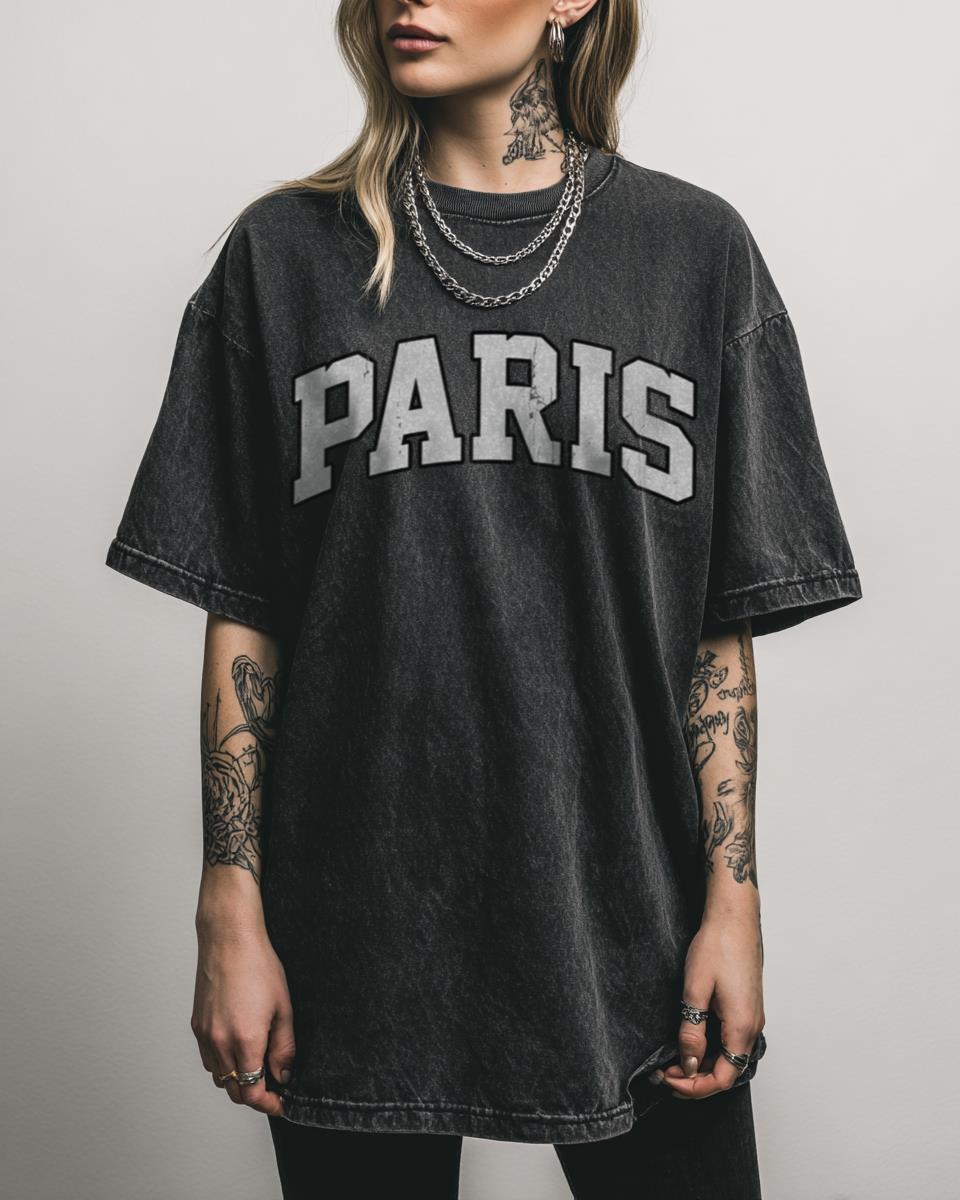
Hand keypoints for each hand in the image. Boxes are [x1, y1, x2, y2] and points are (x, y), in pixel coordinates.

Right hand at [191, 915, 295, 1116]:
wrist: (229, 940)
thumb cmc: (258, 966)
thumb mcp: (283, 1007)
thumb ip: (284, 1047)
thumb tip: (284, 1074)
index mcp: (245, 1040)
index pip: (252, 1092)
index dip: (268, 1104)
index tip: (281, 1103)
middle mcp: (220, 1043)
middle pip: (234, 1091)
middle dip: (255, 1095)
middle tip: (274, 1088)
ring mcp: (205, 1035)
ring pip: (219, 1077)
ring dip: (238, 1080)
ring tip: (258, 1066)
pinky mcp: (196, 1026)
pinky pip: (208, 1059)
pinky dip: (223, 1065)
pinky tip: (238, 1050)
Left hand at [658, 909, 764, 1099]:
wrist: (734, 918)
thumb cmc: (717, 946)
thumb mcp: (695, 990)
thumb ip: (692, 1031)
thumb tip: (689, 1064)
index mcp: (742, 1027)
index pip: (722, 1078)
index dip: (694, 1087)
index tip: (668, 1079)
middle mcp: (753, 1027)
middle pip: (727, 1072)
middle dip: (695, 1079)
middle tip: (665, 1072)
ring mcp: (752, 1017)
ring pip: (729, 1057)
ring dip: (703, 1064)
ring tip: (673, 1059)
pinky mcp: (747, 1008)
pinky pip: (731, 1040)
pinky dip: (711, 1049)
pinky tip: (691, 1040)